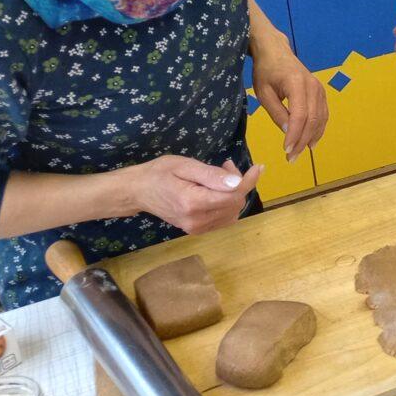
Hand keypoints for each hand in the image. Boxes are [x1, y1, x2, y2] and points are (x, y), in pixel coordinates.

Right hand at [122, 156, 262, 233]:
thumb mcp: (184, 166)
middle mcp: (197, 221)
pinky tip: (217, 190)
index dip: (249, 181)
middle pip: (235, 204)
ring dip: (234, 193)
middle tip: (226, 165)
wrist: (138, 192)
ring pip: (232, 212)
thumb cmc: (159, 173)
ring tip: (220, 175)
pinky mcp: (196, 230)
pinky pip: (224, 218)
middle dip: (239, 183)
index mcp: (193, 204)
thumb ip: (211, 175)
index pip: (233, 196)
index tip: (257, 166)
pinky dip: (227, 203)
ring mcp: (196, 228)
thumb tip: (236, 182)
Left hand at [249, 31, 327, 161]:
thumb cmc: (266, 71)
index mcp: (297, 84)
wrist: (276, 51)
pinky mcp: (320, 92)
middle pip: (312, 119)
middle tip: (291, 158)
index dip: (294, 135)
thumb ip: (276, 112)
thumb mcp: (264, 93)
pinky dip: (318, 129)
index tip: (286, 150)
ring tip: (299, 153)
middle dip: (302, 141)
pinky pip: (323, 114)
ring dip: (311, 138)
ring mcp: (319, 89)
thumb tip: (286, 132)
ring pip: (321, 118)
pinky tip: (310, 141)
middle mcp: (313, 86)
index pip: (299, 115)